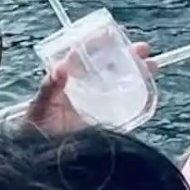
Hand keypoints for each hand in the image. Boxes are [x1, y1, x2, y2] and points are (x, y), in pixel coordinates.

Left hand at [23, 41, 153, 133]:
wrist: (42, 157)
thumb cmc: (36, 128)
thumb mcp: (40, 105)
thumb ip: (49, 87)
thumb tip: (61, 66)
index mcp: (70, 78)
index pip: (88, 54)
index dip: (102, 42)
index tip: (114, 32)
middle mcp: (87, 87)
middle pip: (112, 66)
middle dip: (129, 55)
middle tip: (143, 49)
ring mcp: (99, 103)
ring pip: (124, 82)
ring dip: (139, 72)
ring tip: (152, 66)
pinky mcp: (109, 120)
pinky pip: (129, 106)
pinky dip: (141, 98)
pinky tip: (150, 92)